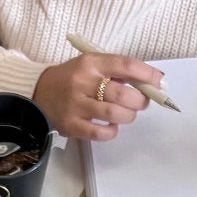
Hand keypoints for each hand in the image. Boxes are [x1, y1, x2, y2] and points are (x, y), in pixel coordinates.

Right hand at [33, 53, 161, 140]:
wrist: (38, 92)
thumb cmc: (71, 79)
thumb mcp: (90, 66)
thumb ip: (115, 72)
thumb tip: (149, 81)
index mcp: (90, 63)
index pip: (124, 65)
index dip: (146, 74)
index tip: (159, 81)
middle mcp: (82, 82)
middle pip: (122, 93)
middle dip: (140, 100)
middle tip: (142, 102)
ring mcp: (75, 105)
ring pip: (114, 114)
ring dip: (128, 116)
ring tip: (127, 115)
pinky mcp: (71, 124)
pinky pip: (100, 133)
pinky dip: (112, 131)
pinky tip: (111, 126)